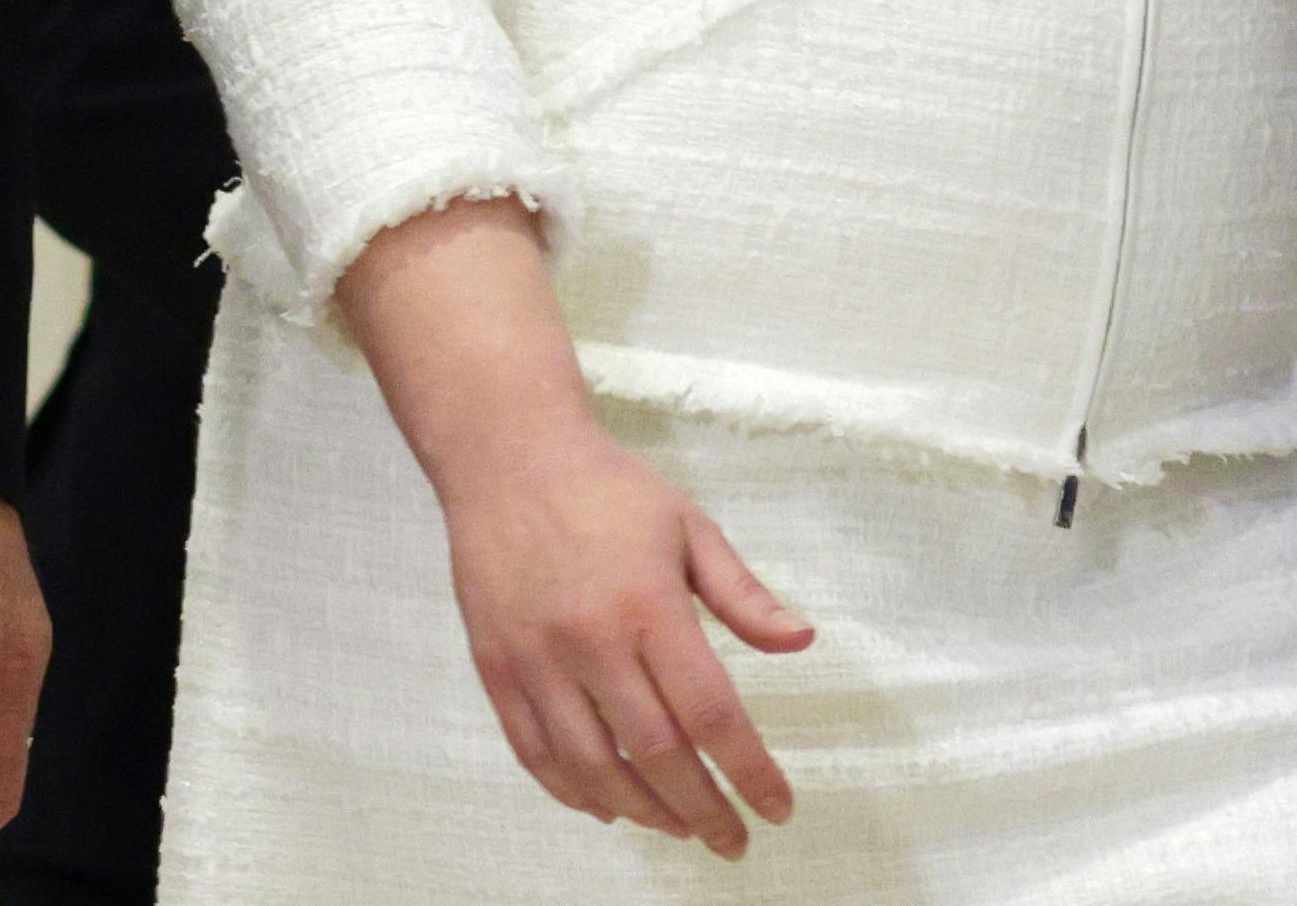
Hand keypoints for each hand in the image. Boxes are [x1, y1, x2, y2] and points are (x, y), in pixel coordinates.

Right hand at [436, 408, 811, 854]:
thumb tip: (801, 641)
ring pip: (592, 766)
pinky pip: (534, 751)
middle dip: (703, 810)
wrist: (506, 455)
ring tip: (677, 826)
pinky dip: (572, 791)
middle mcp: (590, 639)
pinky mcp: (495, 665)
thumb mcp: (689, 527)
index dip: (749, 771)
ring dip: (642, 811)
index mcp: (648, 604)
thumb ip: (743, 595)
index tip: (778, 808)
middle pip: (656, 753)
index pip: (710, 712)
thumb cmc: (606, 489)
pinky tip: (607, 804)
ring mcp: (536, 657)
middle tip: (732, 840)